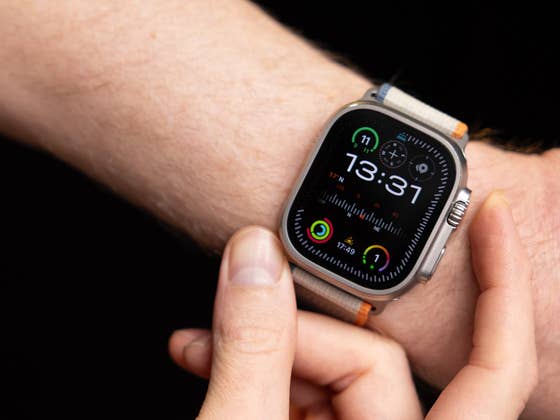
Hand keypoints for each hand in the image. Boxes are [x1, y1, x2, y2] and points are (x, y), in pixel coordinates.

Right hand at [168, 191, 536, 418]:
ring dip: (265, 351)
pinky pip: (302, 398)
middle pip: (375, 367)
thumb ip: (251, 351)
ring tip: (204, 345)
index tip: (488, 217)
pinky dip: (259, 373)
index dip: (501, 288)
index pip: (492, 372)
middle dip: (299, 332)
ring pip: (330, 380)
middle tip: (235, 306)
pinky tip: (212, 360)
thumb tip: (254, 258)